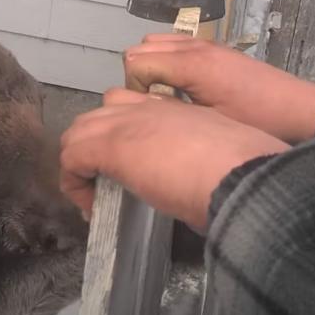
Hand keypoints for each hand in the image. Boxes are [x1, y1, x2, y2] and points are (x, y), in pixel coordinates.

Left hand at [59, 89, 288, 230]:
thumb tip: (195, 187)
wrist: (240, 174)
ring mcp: (126, 122)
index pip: (133, 107)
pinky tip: (90, 207)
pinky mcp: (108, 145)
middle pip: (101, 114)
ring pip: (81, 130)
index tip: (132, 167)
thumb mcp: (219, 156)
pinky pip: (72, 157)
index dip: (123, 135)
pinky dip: (74, 184)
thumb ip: (198, 159)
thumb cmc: (243, 172)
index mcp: (177, 110)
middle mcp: (148, 108)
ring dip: (81, 162)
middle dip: (95, 146)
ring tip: (92, 195)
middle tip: (104, 182)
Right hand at [124, 34, 314, 143]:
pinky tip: (180, 87)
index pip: (135, 63)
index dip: (135, 90)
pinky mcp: (211, 48)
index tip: (149, 112)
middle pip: (139, 49)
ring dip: (150, 67)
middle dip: (137, 77)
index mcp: (191, 63)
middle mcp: (193, 46)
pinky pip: (173, 44)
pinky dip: (165, 61)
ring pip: (153, 43)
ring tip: (165, 96)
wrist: (298, 109)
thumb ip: (171, 112)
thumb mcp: (210, 123)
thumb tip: (142, 112)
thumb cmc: (256, 121)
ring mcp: (203, 43)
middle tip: (154, 106)